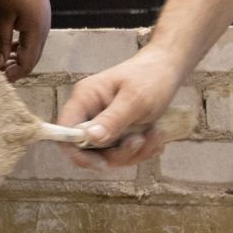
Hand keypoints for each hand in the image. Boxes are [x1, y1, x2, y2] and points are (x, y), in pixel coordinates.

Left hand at [0, 0, 51, 79]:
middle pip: (33, 58)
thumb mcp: (2, 15)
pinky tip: (8, 48)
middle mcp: (44, 29)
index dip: (14, 74)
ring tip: (0, 64)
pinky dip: (21, 47)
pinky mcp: (40, 15)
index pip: (28, 63)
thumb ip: (2, 42)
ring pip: (33, 49)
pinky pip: (33, 38)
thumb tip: (0, 65)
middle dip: (17, 69)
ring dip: (18, 58)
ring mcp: (44, 22)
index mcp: (37, 31)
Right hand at [57, 47, 186, 168]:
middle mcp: (89, 112)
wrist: (168, 69)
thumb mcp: (135, 99)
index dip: (77, 153)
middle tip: (140, 141)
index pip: (64, 133)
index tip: (103, 163)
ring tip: (155, 134)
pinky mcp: (116, 132)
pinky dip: (141, 151)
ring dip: (134, 152)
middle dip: (117, 154)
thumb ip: (112, 119)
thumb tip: (89, 138)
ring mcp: (102, 123)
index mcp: (84, 98)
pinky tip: (155, 135)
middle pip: (88, 150)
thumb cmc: (151, 77)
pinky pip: (122, 153)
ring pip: (107, 155)